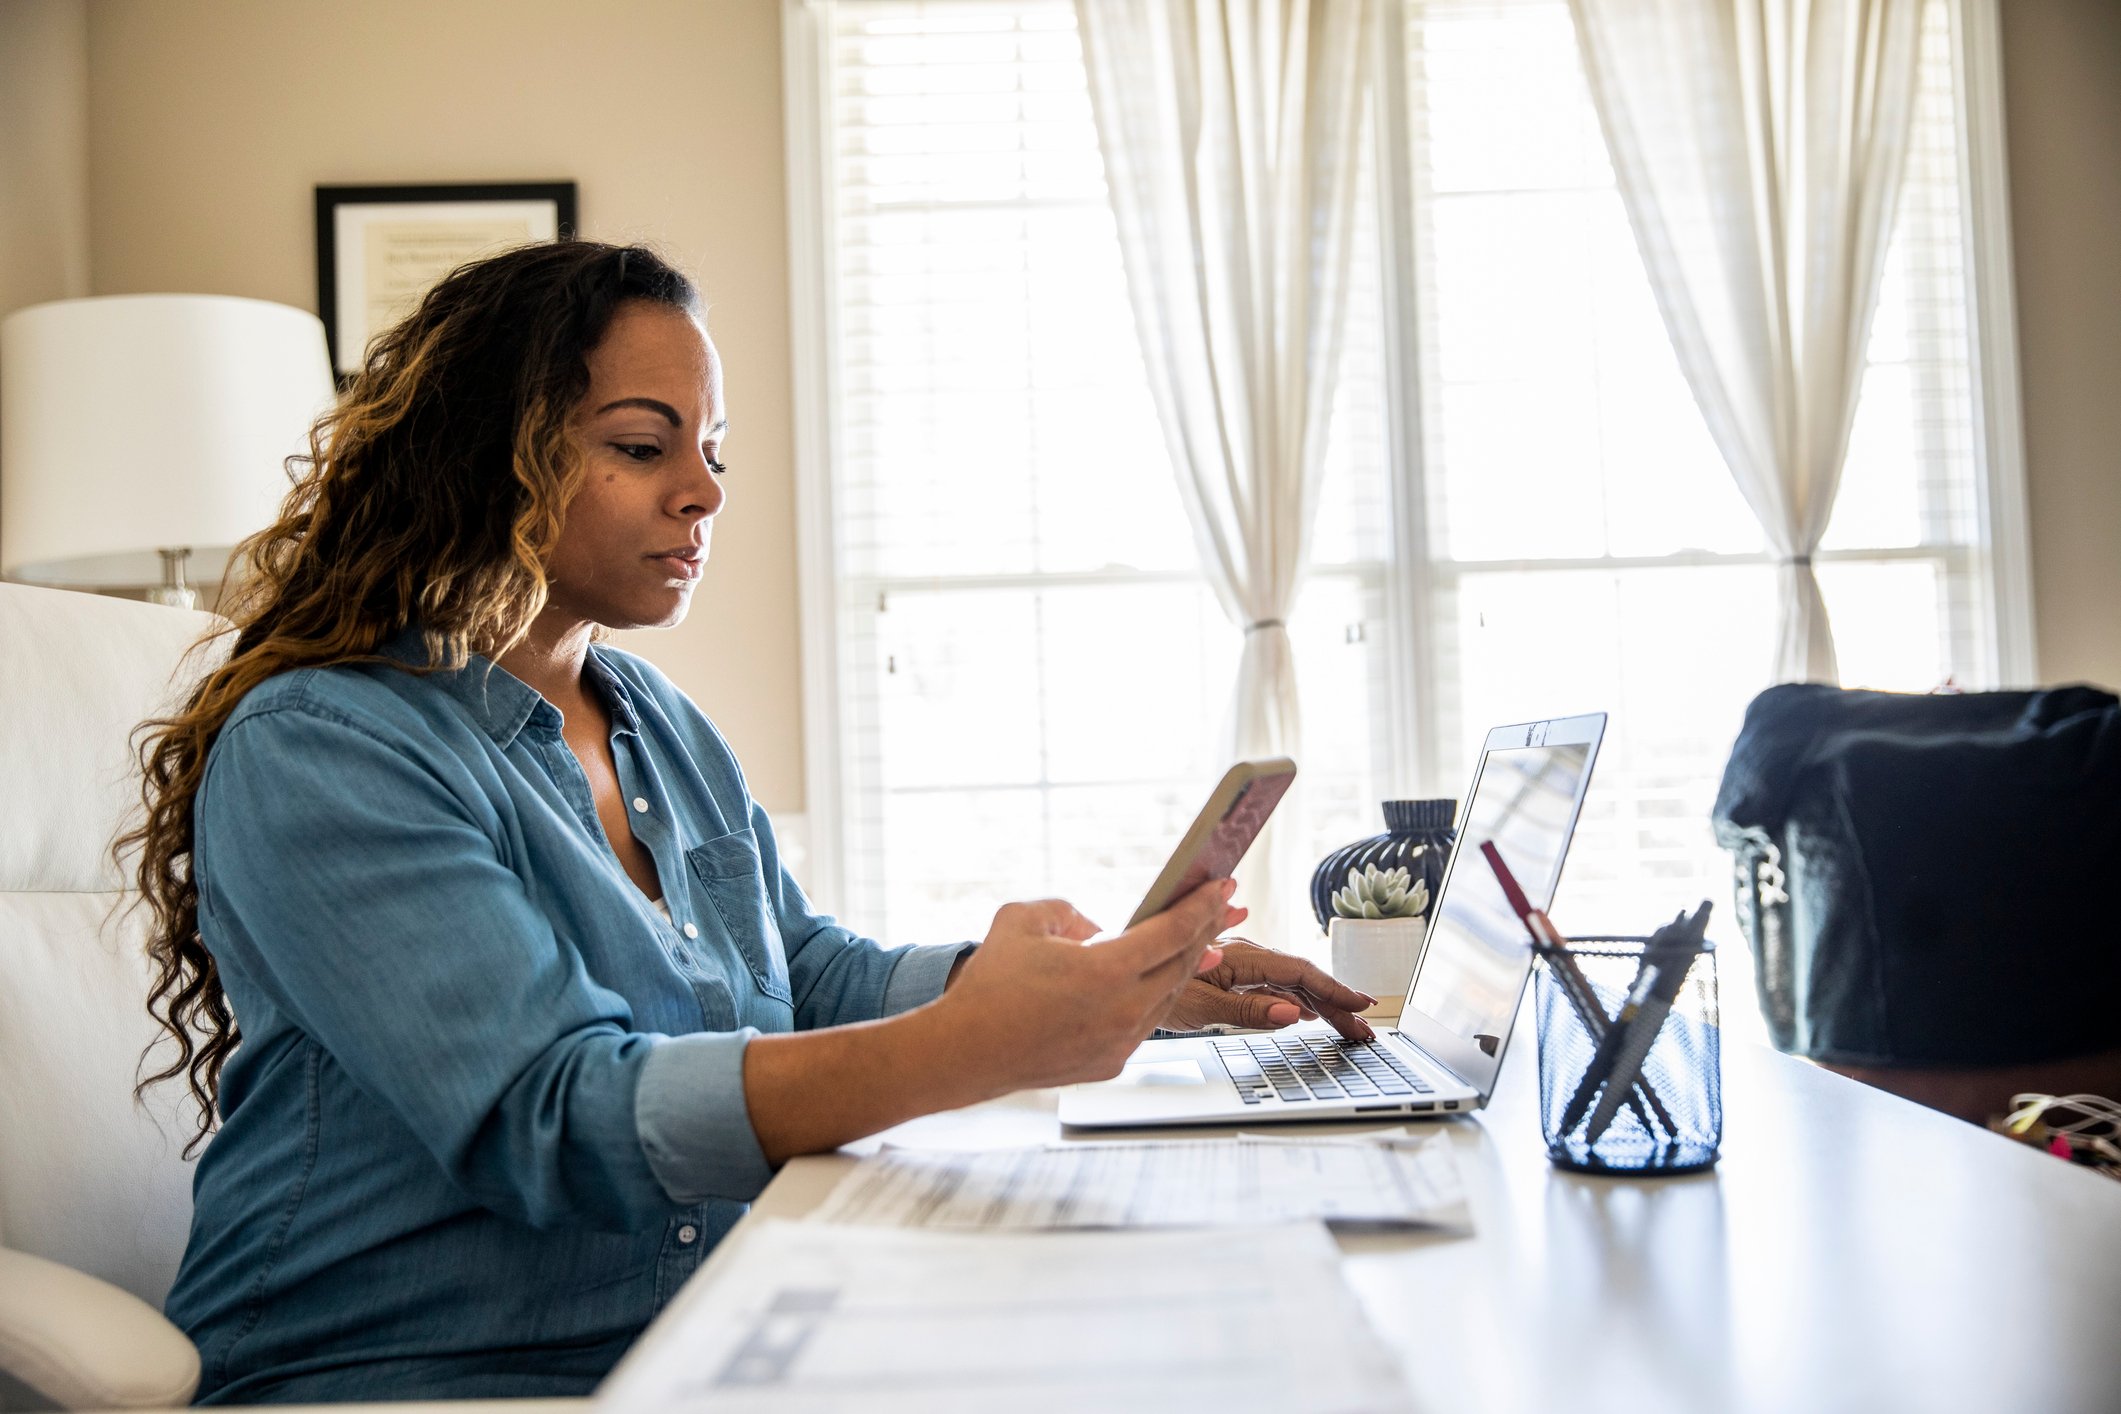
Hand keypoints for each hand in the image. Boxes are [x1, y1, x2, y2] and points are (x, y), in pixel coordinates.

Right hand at [933, 880, 1244, 1095]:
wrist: (966, 1051)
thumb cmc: (989, 988)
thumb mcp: (1022, 920)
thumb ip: (1068, 911)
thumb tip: (1096, 927)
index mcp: (1107, 971)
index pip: (1173, 932)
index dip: (1201, 906)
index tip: (1221, 887)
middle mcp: (1123, 1010)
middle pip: (1182, 963)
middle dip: (1206, 929)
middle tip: (1222, 906)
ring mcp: (1121, 1041)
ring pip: (1168, 996)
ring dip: (1186, 965)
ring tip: (1199, 940)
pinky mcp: (1111, 1062)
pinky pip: (1144, 1022)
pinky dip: (1155, 997)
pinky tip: (1158, 981)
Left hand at [1160, 938, 1377, 1040]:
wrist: (1119, 972)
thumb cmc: (1149, 985)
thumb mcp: (1200, 1006)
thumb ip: (1247, 1010)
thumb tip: (1291, 1013)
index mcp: (1241, 958)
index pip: (1299, 973)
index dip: (1333, 990)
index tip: (1360, 1005)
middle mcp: (1244, 955)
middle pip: (1301, 978)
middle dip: (1336, 1002)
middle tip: (1364, 1028)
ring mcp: (1238, 964)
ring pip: (1289, 982)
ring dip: (1320, 1002)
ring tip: (1346, 1025)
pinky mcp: (1230, 973)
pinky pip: (1273, 985)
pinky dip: (1297, 999)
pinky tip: (1308, 1011)